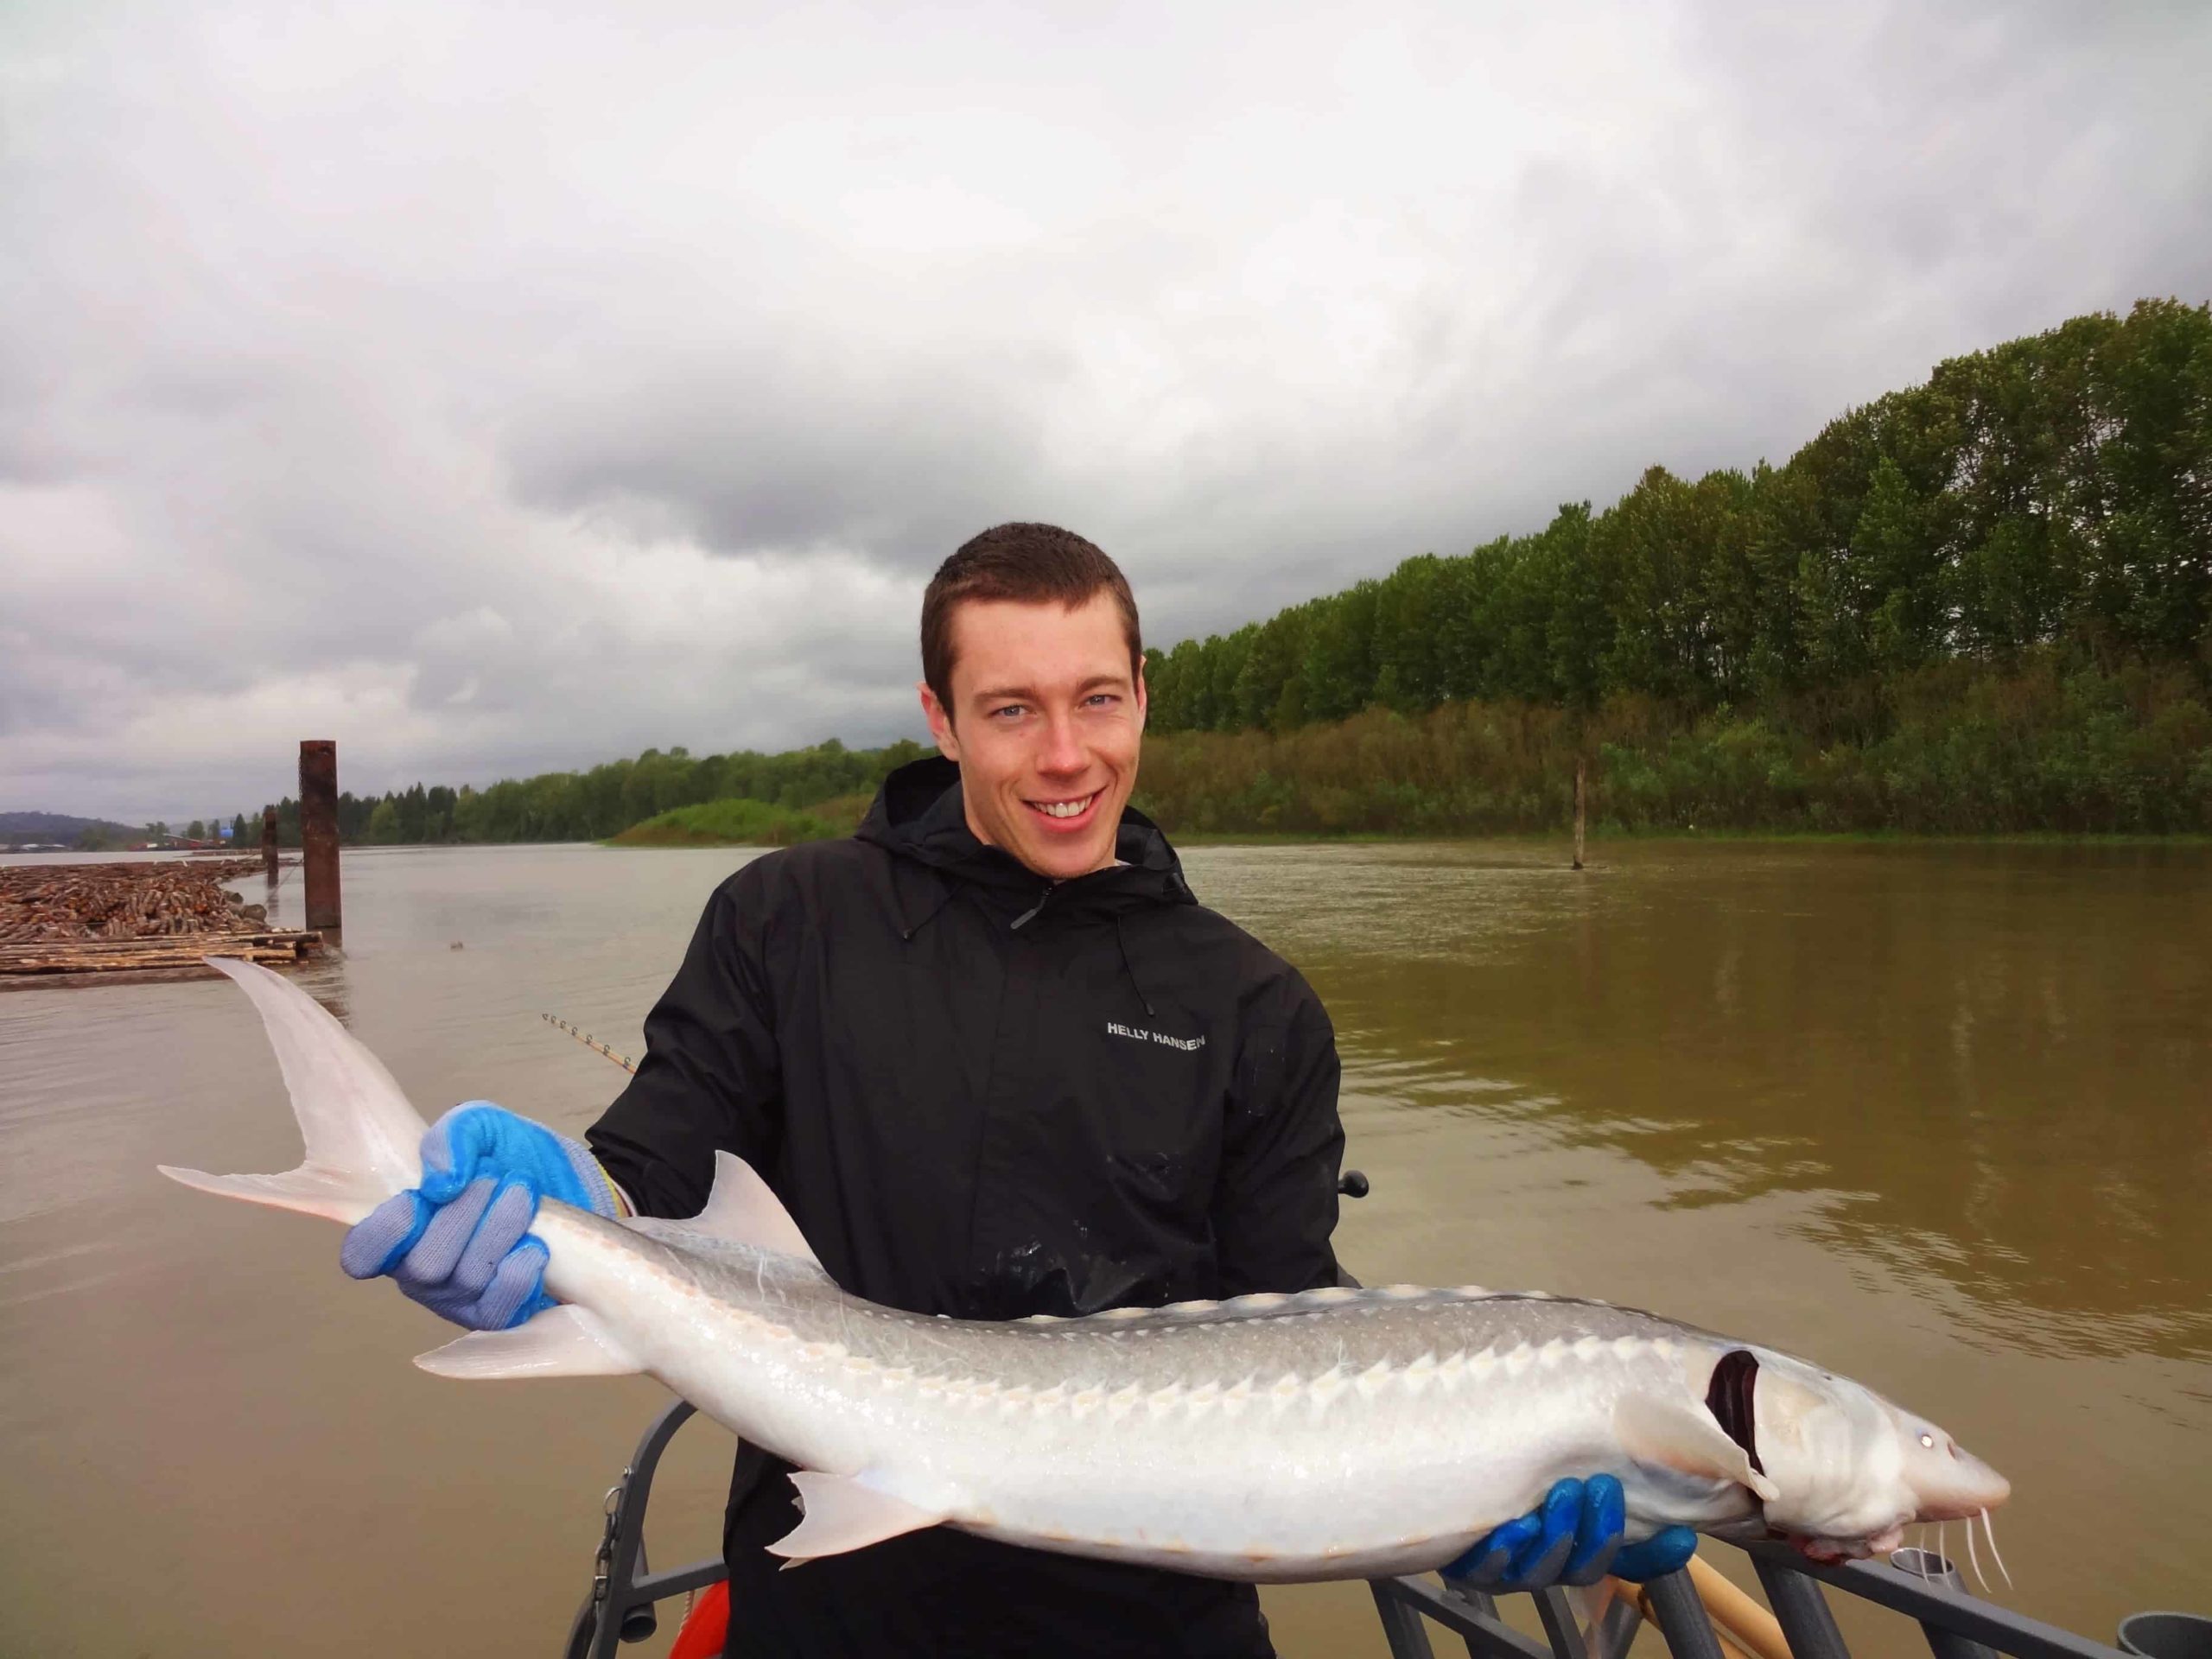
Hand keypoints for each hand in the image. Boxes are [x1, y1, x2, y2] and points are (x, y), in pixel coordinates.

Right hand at [339, 1103, 622, 1330]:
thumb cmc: (509, 1156)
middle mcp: (421, 1273)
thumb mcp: (479, 1126)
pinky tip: (535, 1244)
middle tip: (494, 1176)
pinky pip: (499, 1309)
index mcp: (399, 1231)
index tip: (418, 1197)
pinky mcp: (502, 1312)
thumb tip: (439, 1184)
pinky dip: (518, 1273)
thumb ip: (451, 1138)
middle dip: (463, 1215)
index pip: (363, 1254)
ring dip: (499, 1228)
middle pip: (423, 1265)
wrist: (571, 1180)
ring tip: (523, 1192)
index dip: (384, 1232)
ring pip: (466, 1279)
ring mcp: (460, 1299)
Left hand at [1444, 1476, 1696, 1590]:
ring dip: (1556, 1536)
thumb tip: (1654, 1432)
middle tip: (1600, 1487)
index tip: (1682, 1537)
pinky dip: (1502, 1552)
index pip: (1630, 1560)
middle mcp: (1549, 1561)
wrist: (1436, 1473)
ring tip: (1560, 1496)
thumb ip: (1596, 1453)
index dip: (1658, 1556)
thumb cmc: (1508, 1463)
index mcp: (1578, 1543)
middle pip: (1586, 1565)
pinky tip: (1511, 1529)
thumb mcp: (1558, 1456)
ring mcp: (1509, 1567)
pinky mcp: (1468, 1564)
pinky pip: (1487, 1570)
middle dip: (1599, 1530)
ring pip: (1542, 1570)